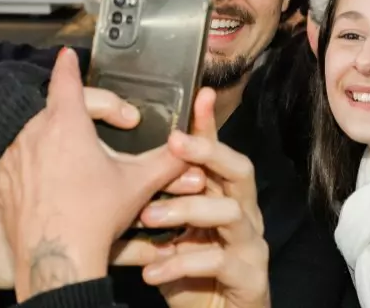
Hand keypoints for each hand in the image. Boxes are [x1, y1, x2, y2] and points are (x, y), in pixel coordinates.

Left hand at [0, 50, 186, 301]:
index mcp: (67, 123)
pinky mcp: (0, 182)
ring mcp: (13, 158)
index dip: (70, 66)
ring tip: (80, 164)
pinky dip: (35, 167)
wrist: (58, 260)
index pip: (66, 80)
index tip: (68, 57)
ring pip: (37, 137)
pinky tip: (52, 184)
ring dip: (57, 143)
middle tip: (104, 135)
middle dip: (80, 118)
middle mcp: (34, 134)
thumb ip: (167, 158)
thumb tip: (189, 146)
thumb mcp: (139, 183)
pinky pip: (19, 163)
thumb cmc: (96, 217)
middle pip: (57, 110)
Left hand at [114, 88, 269, 307]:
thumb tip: (119, 169)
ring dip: (187, 209)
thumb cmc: (193, 271)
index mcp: (226, 196)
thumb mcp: (170, 230)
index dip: (210, 124)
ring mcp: (250, 243)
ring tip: (149, 216)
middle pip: (240, 169)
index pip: (219, 152)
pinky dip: (181, 262)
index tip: (199, 95)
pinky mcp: (248, 275)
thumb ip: (156, 201)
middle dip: (207, 152)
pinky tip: (151, 270)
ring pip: (229, 212)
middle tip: (173, 144)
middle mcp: (244, 213)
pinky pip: (218, 260)